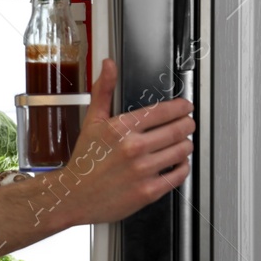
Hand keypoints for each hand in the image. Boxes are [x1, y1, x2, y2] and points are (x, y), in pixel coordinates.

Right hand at [52, 59, 194, 225]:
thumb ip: (104, 91)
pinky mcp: (148, 191)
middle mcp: (133, 148)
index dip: (181, 107)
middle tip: (187, 123)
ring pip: (182, 151)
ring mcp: (142, 170)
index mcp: (121, 128)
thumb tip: (108, 65)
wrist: (73, 195)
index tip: (185, 107)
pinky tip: (177, 163)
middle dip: (187, 124)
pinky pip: (179, 174)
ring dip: (186, 144)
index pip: (163, 110)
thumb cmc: (84, 160)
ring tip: (182, 143)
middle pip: (178, 129)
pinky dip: (183, 167)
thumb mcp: (92, 121)